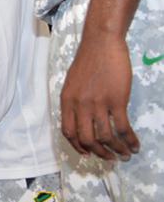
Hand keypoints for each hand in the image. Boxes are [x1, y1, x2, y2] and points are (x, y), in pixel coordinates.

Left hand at [60, 36, 138, 160]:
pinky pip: (122, 127)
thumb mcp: (72, 82)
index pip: (68, 132)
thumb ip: (75, 101)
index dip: (78, 146)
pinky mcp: (116, 100)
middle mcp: (80, 105)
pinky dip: (129, 140)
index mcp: (67, 100)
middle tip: (110, 158)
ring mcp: (98, 103)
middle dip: (100, 153)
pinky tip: (135, 144)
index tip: (88, 154)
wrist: (101, 43)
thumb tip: (81, 120)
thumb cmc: (88, 61)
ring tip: (126, 155)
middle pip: (87, 139)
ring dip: (117, 150)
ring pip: (106, 137)